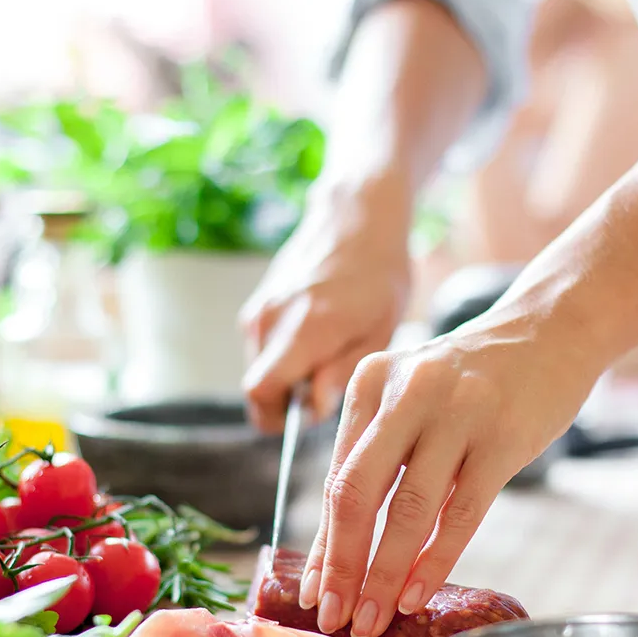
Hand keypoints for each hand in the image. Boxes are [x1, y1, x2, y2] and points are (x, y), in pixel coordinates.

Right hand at [240, 176, 411, 432]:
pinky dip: (285, 355)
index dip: (279, 418)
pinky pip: (263, 349)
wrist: (356, 218)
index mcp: (303, 329)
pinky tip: (317, 335)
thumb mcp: (380, 331)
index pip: (260, 392)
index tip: (310, 414)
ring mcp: (258, 310)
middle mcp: (270, 319)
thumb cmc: (379, 276)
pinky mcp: (257, 305)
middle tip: (330, 383)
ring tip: (329, 352)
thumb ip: (342, 372)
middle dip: (289, 400)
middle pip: (258, 387)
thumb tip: (313, 409)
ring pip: (261, 369)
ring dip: (289, 376)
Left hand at [296, 295, 598, 636]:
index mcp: (370, 384)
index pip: (337, 479)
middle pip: (358, 494)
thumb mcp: (412, 395)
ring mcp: (456, 414)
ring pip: (408, 511)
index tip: (315, 592)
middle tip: (335, 617)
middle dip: (342, 566)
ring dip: (385, 575)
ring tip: (374, 619)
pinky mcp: (502, 438)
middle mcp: (406, 394)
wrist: (551, 329)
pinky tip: (417, 593)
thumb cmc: (474, 377)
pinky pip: (460, 514)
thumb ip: (379, 454)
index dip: (324, 543)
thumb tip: (343, 545)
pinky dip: (434, 561)